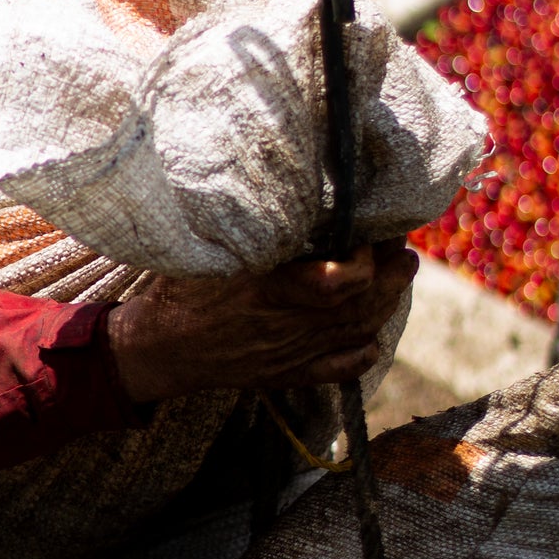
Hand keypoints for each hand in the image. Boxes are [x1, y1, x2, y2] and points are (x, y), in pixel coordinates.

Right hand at [107, 242, 416, 404]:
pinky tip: (373, 334)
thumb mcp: (210, 247)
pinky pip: (340, 368)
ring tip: (400, 275)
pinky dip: (365, 351)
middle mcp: (287, 324)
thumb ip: (250, 225)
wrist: (156, 348)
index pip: (341, 281)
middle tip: (402, 248)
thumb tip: (287, 185)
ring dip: (388, 303)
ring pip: (358, 332)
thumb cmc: (178, 289)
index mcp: (268, 289)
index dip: (366, 258)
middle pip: (363, 305)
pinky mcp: (287, 373)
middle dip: (392, 275)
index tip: (365, 230)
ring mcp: (291, 353)